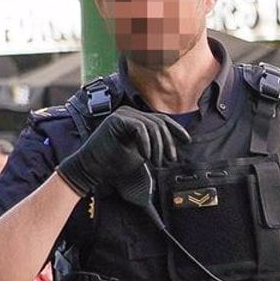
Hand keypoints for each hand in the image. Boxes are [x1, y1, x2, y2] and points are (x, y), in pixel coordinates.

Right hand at [55, 106, 190, 198]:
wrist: (92, 168)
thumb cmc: (114, 163)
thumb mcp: (141, 153)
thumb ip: (154, 146)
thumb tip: (174, 148)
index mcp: (136, 118)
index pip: (162, 120)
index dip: (176, 130)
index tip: (187, 142)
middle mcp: (130, 112)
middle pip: (160, 123)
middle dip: (168, 143)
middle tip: (170, 160)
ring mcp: (123, 114)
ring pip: (152, 126)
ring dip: (158, 147)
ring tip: (157, 162)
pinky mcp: (117, 120)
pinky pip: (140, 128)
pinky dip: (146, 144)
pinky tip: (146, 157)